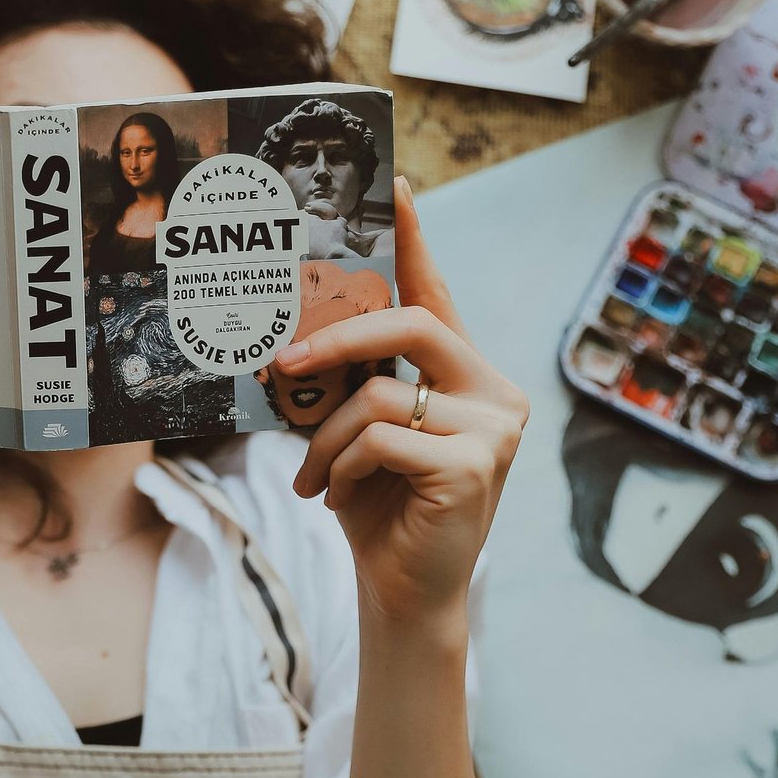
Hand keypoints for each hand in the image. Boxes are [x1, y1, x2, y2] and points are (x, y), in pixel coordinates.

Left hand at [279, 177, 528, 628]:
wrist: (404, 593)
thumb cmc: (380, 510)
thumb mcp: (362, 435)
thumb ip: (353, 384)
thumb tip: (298, 339)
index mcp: (466, 375)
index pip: (436, 294)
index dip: (414, 240)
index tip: (396, 185)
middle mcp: (493, 391)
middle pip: (409, 325)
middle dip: (337, 337)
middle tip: (284, 363)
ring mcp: (493, 428)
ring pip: (378, 395)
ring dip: (326, 440)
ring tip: (315, 479)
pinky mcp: (476, 465)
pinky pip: (381, 438)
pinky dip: (344, 467)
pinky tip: (341, 498)